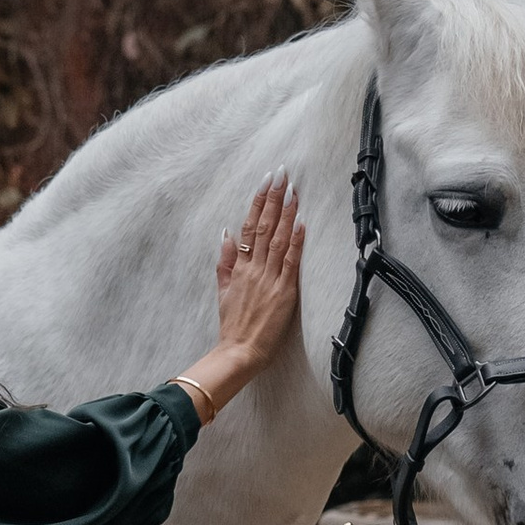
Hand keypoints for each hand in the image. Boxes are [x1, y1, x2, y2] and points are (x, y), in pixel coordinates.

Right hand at [213, 174, 304, 375]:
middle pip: (263, 226)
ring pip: (277, 238)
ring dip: (286, 212)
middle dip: (273, 198)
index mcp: (240, 267)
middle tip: (282, 173)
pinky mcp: (283, 292)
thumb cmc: (233, 324)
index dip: (258, 202)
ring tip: (292, 189)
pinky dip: (295, 241)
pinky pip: (290, 262)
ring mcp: (268, 279)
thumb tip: (225, 233)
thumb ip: (225, 261)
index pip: (248, 226)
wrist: (239, 351)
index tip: (266, 181)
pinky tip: (301, 222)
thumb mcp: (222, 290)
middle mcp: (253, 269)